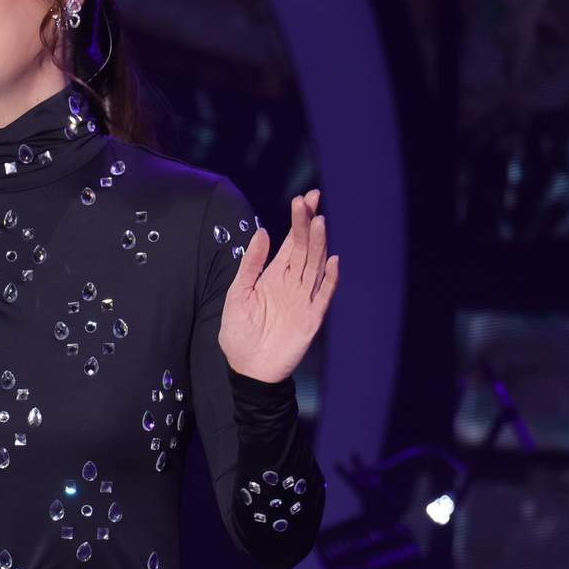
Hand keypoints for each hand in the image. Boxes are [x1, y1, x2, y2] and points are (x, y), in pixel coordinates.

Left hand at [217, 192, 339, 382]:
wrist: (248, 369)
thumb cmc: (239, 333)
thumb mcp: (237, 294)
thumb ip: (250, 264)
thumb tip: (262, 232)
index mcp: (274, 275)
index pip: (291, 242)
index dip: (298, 220)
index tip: (303, 199)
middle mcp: (293, 283)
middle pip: (305, 248)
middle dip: (308, 224)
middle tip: (311, 200)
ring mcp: (304, 299)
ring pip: (315, 266)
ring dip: (319, 244)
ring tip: (319, 222)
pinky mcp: (311, 318)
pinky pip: (323, 295)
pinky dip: (329, 280)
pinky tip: (332, 261)